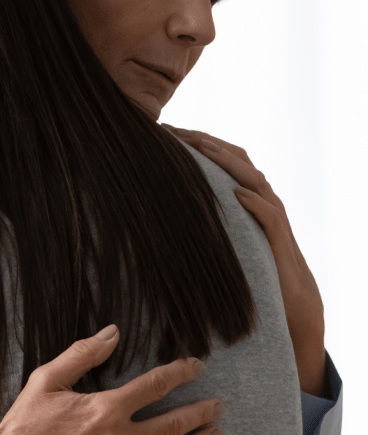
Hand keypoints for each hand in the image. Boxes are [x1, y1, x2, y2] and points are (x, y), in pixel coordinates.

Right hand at [0, 325, 222, 434]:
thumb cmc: (25, 425)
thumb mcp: (46, 379)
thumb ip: (83, 354)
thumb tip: (113, 333)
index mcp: (106, 408)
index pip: (156, 385)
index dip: (181, 373)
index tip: (197, 367)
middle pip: (174, 423)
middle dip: (201, 412)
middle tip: (217, 406)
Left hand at [163, 125, 326, 397]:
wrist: (288, 305)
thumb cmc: (246, 272)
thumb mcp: (213, 242)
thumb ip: (191, 226)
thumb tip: (146, 221)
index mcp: (240, 195)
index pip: (218, 158)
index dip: (193, 143)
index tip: (162, 132)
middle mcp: (258, 197)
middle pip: (233, 157)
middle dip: (204, 141)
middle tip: (173, 129)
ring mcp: (271, 215)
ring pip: (251, 176)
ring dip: (226, 159)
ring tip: (200, 146)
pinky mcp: (279, 239)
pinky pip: (269, 214)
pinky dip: (254, 201)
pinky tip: (236, 193)